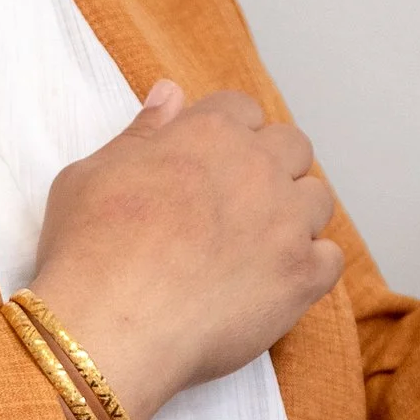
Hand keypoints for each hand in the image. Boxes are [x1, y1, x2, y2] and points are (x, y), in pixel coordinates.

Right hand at [27, 83, 344, 419]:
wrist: (110, 326)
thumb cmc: (89, 248)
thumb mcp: (91, 172)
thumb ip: (141, 131)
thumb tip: (170, 93)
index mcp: (208, 133)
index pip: (242, 109)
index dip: (229, 133)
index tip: (211, 162)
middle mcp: (257, 168)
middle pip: (293, 146)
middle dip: (272, 166)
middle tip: (238, 203)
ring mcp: (286, 223)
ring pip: (318, 199)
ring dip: (295, 214)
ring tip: (258, 245)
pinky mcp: (302, 277)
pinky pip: (330, 258)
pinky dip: (310, 267)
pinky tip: (274, 282)